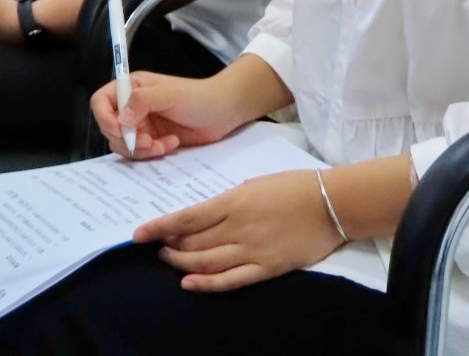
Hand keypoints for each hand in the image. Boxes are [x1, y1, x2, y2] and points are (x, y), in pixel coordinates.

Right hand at [91, 70, 239, 159]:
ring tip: (162, 145)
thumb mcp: (169, 95)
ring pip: (124, 145)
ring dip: (140, 150)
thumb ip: (142, 101)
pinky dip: (153, 153)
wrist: (223, 112)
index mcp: (132, 88)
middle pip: (109, 128)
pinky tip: (171, 144)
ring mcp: (142, 125)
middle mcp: (132, 107)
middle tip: (148, 142)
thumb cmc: (198, 97)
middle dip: (127, 139)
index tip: (118, 130)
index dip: (103, 117)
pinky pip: (141, 154)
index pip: (101, 101)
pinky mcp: (152, 140)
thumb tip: (121, 118)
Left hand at [134, 169, 343, 292]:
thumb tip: (203, 217)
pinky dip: (208, 284)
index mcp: (234, 200)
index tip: (138, 233)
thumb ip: (228, 201)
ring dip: (181, 264)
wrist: (330, 202)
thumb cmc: (292, 186)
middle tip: (155, 247)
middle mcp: (238, 226)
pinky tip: (189, 284)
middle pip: (193, 242)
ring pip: (206, 262)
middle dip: (168, 246)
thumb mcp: (254, 184)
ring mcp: (252, 250)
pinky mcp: (267, 268)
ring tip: (167, 261)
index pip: (187, 217)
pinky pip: (231, 280)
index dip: (160, 227)